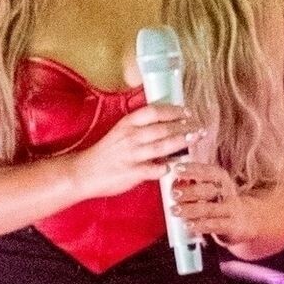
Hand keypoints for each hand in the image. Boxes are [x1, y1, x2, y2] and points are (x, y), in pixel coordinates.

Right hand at [69, 103, 204, 201]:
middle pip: (162, 127)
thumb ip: (140, 128)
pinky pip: (154, 169)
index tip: (186, 112)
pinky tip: (175, 165)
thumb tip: (166, 124)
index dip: (173, 110)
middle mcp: (130, 137)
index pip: (154, 111)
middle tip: (199, 127)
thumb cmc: (105, 153)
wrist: (84, 172)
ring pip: (162, 146)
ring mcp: (131, 155)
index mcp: (127, 124)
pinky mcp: (132, 173)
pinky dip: (166, 167)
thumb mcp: (120, 132)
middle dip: (184, 126)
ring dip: (181, 142)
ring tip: (195, 139)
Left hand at [168, 160, 250, 251]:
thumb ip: (195, 184)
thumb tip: (172, 182)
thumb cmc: (221, 201)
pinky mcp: (231, 225)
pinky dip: (200, 225)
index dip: (193, 169)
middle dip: (189, 191)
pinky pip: (214, 225)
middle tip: (173, 194)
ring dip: (190, 209)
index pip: (208, 171)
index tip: (177, 169)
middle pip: (208, 190)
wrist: (249, 218)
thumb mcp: (212, 188)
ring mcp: (230, 209)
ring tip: (174, 210)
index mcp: (221, 179)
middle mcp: (227, 192)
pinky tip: (187, 225)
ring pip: (209, 209)